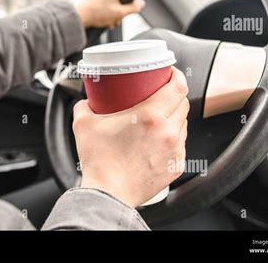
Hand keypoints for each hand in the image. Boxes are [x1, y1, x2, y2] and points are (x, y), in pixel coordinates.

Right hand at [72, 67, 188, 207]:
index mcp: (150, 116)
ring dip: (173, 116)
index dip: (177, 76)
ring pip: (183, 123)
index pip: (178, 87)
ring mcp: (175, 150)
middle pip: (183, 103)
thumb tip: (87, 101)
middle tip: (159, 93)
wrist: (108, 194)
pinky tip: (156, 139)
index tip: (170, 73)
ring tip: (157, 117)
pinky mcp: (176, 165)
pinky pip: (180, 143)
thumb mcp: (84, 124)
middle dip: (174, 94)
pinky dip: (171, 137)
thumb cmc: (99, 162)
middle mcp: (168, 132)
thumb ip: (84, 106)